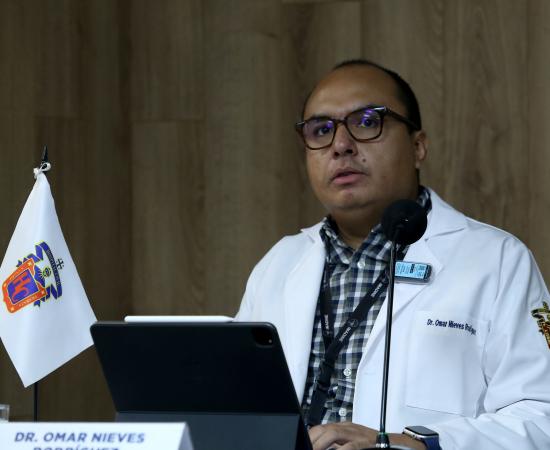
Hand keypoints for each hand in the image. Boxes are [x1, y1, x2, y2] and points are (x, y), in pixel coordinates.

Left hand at [308, 422, 425, 449]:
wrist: (396, 444)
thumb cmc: (373, 445)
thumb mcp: (352, 442)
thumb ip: (337, 444)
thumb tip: (322, 447)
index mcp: (343, 428)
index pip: (321, 428)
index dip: (311, 436)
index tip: (304, 443)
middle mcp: (348, 428)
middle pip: (324, 428)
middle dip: (313, 439)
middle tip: (306, 447)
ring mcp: (357, 434)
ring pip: (333, 433)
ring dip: (321, 443)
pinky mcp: (365, 443)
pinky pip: (350, 445)